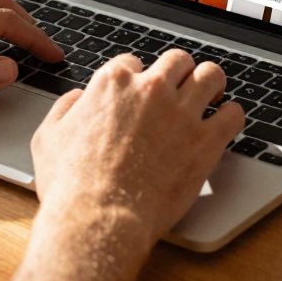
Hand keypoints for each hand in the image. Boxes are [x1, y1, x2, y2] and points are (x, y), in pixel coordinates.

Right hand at [30, 50, 245, 248]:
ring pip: (211, 75)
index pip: (134, 63)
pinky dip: (232, 115)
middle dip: (179, 74)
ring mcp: (181, 113)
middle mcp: (150, 90)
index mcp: (112, 84)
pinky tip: (226, 122)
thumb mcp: (48, 138)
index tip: (141, 94)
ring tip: (211, 97)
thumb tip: (78, 99)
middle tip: (181, 90)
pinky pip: (233, 114)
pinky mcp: (205, 141)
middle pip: (177, 61)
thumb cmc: (71, 185)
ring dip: (211, 84)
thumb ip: (64, 109)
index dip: (138, 79)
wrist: (98, 219)